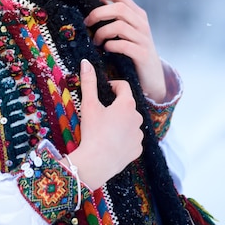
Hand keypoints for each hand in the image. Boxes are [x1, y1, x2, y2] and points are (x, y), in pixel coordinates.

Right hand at [68, 60, 142, 190]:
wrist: (97, 162)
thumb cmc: (93, 131)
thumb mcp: (88, 104)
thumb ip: (89, 82)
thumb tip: (85, 62)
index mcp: (127, 104)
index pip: (124, 86)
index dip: (113, 85)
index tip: (103, 91)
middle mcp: (137, 118)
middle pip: (127, 105)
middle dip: (116, 105)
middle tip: (101, 112)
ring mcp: (139, 135)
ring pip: (130, 122)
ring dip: (120, 122)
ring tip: (105, 129)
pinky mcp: (137, 149)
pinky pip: (132, 139)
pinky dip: (123, 138)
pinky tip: (111, 142)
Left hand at [79, 0, 165, 102]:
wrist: (152, 77)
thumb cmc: (133, 51)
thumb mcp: (125, 30)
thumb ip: (113, 16)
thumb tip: (94, 2)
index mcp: (136, 14)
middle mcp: (142, 23)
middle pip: (119, 8)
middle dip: (98, 14)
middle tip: (86, 24)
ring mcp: (143, 38)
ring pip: (119, 26)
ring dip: (101, 33)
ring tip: (96, 42)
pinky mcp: (142, 54)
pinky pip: (122, 44)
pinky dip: (110, 46)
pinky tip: (106, 50)